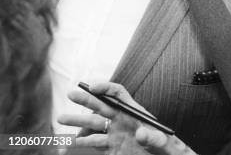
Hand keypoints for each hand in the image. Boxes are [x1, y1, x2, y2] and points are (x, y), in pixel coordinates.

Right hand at [58, 81, 195, 154]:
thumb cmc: (164, 147)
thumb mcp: (162, 142)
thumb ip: (153, 138)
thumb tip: (140, 134)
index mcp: (134, 111)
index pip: (118, 93)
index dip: (106, 88)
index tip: (93, 87)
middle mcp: (121, 120)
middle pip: (101, 105)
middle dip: (86, 99)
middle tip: (71, 93)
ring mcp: (114, 133)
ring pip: (93, 123)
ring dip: (78, 121)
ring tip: (62, 119)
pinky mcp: (110, 147)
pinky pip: (94, 141)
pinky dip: (84, 140)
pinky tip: (76, 141)